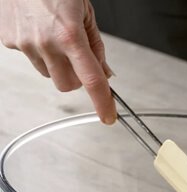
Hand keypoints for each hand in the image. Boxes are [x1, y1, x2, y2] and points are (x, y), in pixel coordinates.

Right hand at [0, 0, 115, 123]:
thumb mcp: (85, 12)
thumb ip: (96, 46)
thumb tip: (104, 73)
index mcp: (70, 35)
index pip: (92, 80)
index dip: (102, 102)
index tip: (108, 116)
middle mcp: (46, 43)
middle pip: (67, 86)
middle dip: (76, 78)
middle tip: (77, 59)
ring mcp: (25, 44)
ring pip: (49, 75)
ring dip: (57, 64)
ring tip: (54, 36)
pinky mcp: (9, 42)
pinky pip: (31, 60)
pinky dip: (39, 52)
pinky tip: (38, 31)